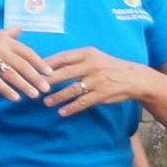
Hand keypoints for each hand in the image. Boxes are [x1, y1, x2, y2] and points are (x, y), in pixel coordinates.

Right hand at [0, 30, 52, 101]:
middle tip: (46, 87)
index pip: (27, 52)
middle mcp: (0, 49)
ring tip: (34, 95)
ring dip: (25, 86)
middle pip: (23, 65)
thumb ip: (9, 33)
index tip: (50, 72)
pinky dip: (7, 91)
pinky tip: (15, 98)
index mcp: (5, 40)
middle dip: (36, 77)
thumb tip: (21, 27)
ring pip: (12, 75)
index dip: (40, 63)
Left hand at [37, 46, 156, 116]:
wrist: (132, 77)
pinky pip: (82, 102)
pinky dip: (71, 108)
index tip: (34, 70)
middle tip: (34, 86)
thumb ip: (76, 60)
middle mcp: (91, 66)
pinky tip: (62, 112)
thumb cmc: (109, 66)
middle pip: (64, 73)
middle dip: (47, 80)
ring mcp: (96, 81)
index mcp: (87, 54)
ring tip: (46, 102)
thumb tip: (51, 64)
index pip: (63, 57)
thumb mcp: (94, 57)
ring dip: (57, 97)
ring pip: (72, 89)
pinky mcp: (101, 94)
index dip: (47, 64)